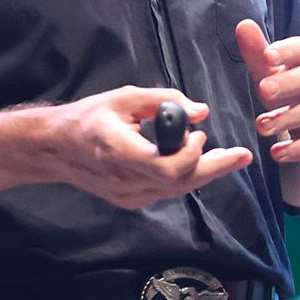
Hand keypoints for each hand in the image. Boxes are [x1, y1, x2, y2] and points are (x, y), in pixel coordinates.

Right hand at [49, 86, 253, 209]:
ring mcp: (127, 196)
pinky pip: (166, 191)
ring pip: (177, 190)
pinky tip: (199, 163)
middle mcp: (125, 181)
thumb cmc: (88, 117)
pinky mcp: (129, 201)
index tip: (198, 132)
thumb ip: (163, 101)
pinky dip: (186, 177)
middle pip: (180, 184)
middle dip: (216, 168)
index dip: (191, 154)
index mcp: (120, 152)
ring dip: (204, 172)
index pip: (167, 169)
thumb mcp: (124, 98)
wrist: (56, 148)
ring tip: (229, 157)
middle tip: (243, 155)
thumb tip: (201, 112)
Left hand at [237, 19, 299, 164]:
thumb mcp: (272, 72)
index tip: (266, 56)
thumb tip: (243, 25)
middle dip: (289, 84)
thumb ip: (258, 52)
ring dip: (288, 118)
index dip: (287, 51)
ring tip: (260, 126)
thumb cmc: (290, 87)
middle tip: (262, 90)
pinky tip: (277, 152)